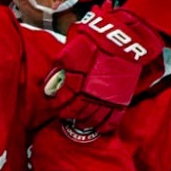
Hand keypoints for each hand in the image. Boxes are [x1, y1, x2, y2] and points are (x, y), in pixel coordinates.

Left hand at [44, 5, 161, 133]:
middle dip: (70, 115)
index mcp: (79, 82)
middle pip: (78, 112)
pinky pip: (113, 119)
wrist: (121, 41)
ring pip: (94, 119)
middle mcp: (93, 94)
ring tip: (79, 123)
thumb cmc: (94, 43)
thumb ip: (59, 70)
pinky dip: (105, 127)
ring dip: (84, 123)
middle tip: (65, 115)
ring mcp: (108, 98)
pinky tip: (99, 129)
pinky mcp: (121, 99)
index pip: (64, 101)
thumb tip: (48, 86)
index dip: (57, 105)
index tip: (55, 105)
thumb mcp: (70, 52)